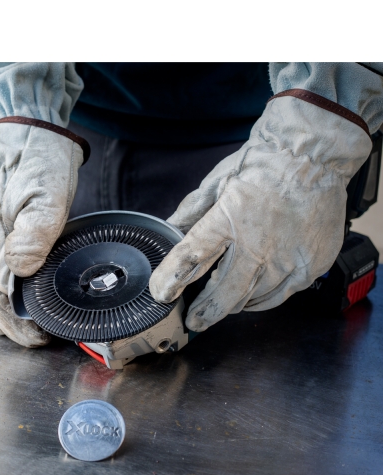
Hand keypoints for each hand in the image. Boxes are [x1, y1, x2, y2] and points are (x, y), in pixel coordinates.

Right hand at [0, 122, 84, 346]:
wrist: (22, 140)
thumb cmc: (40, 167)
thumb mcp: (48, 193)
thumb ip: (35, 231)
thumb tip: (20, 269)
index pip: (2, 294)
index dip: (21, 321)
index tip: (41, 336)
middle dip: (11, 328)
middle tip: (36, 341)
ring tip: (12, 337)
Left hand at [149, 95, 371, 331]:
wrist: (314, 154)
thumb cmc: (264, 164)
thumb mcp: (218, 181)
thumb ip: (192, 210)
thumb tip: (169, 229)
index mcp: (228, 219)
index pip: (190, 257)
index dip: (171, 280)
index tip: (161, 294)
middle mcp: (259, 244)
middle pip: (223, 294)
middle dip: (204, 312)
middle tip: (195, 319)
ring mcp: (288, 258)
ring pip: (252, 300)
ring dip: (233, 304)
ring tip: (223, 303)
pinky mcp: (311, 265)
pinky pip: (281, 296)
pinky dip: (263, 298)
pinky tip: (254, 293)